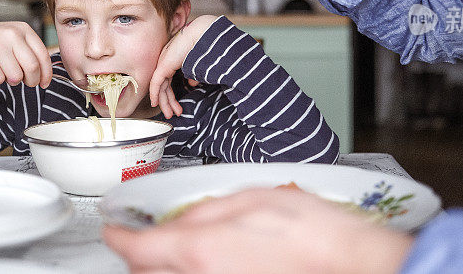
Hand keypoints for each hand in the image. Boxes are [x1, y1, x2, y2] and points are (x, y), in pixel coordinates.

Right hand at [0, 22, 51, 87]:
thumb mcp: (15, 39)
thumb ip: (31, 51)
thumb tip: (46, 75)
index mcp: (23, 29)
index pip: (43, 55)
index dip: (46, 73)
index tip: (44, 83)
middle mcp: (11, 34)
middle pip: (32, 67)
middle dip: (32, 81)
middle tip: (27, 83)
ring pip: (15, 76)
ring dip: (12, 80)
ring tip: (5, 72)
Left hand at [103, 187, 413, 273]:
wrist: (348, 264)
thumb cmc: (309, 231)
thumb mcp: (249, 197)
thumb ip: (204, 208)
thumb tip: (179, 218)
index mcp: (199, 249)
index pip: (136, 248)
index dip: (118, 235)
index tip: (114, 227)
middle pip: (145, 273)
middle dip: (137, 255)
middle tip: (141, 236)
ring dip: (161, 268)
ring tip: (173, 248)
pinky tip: (204, 262)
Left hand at [149, 15, 217, 118]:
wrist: (201, 35)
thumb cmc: (201, 46)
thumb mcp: (196, 64)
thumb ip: (192, 74)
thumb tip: (191, 84)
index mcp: (173, 61)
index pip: (169, 81)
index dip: (172, 96)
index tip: (177, 107)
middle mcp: (166, 62)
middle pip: (164, 86)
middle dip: (169, 102)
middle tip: (173, 114)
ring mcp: (163, 64)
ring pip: (160, 87)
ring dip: (165, 102)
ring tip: (170, 113)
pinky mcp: (163, 66)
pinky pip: (155, 83)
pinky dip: (155, 94)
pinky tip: (156, 103)